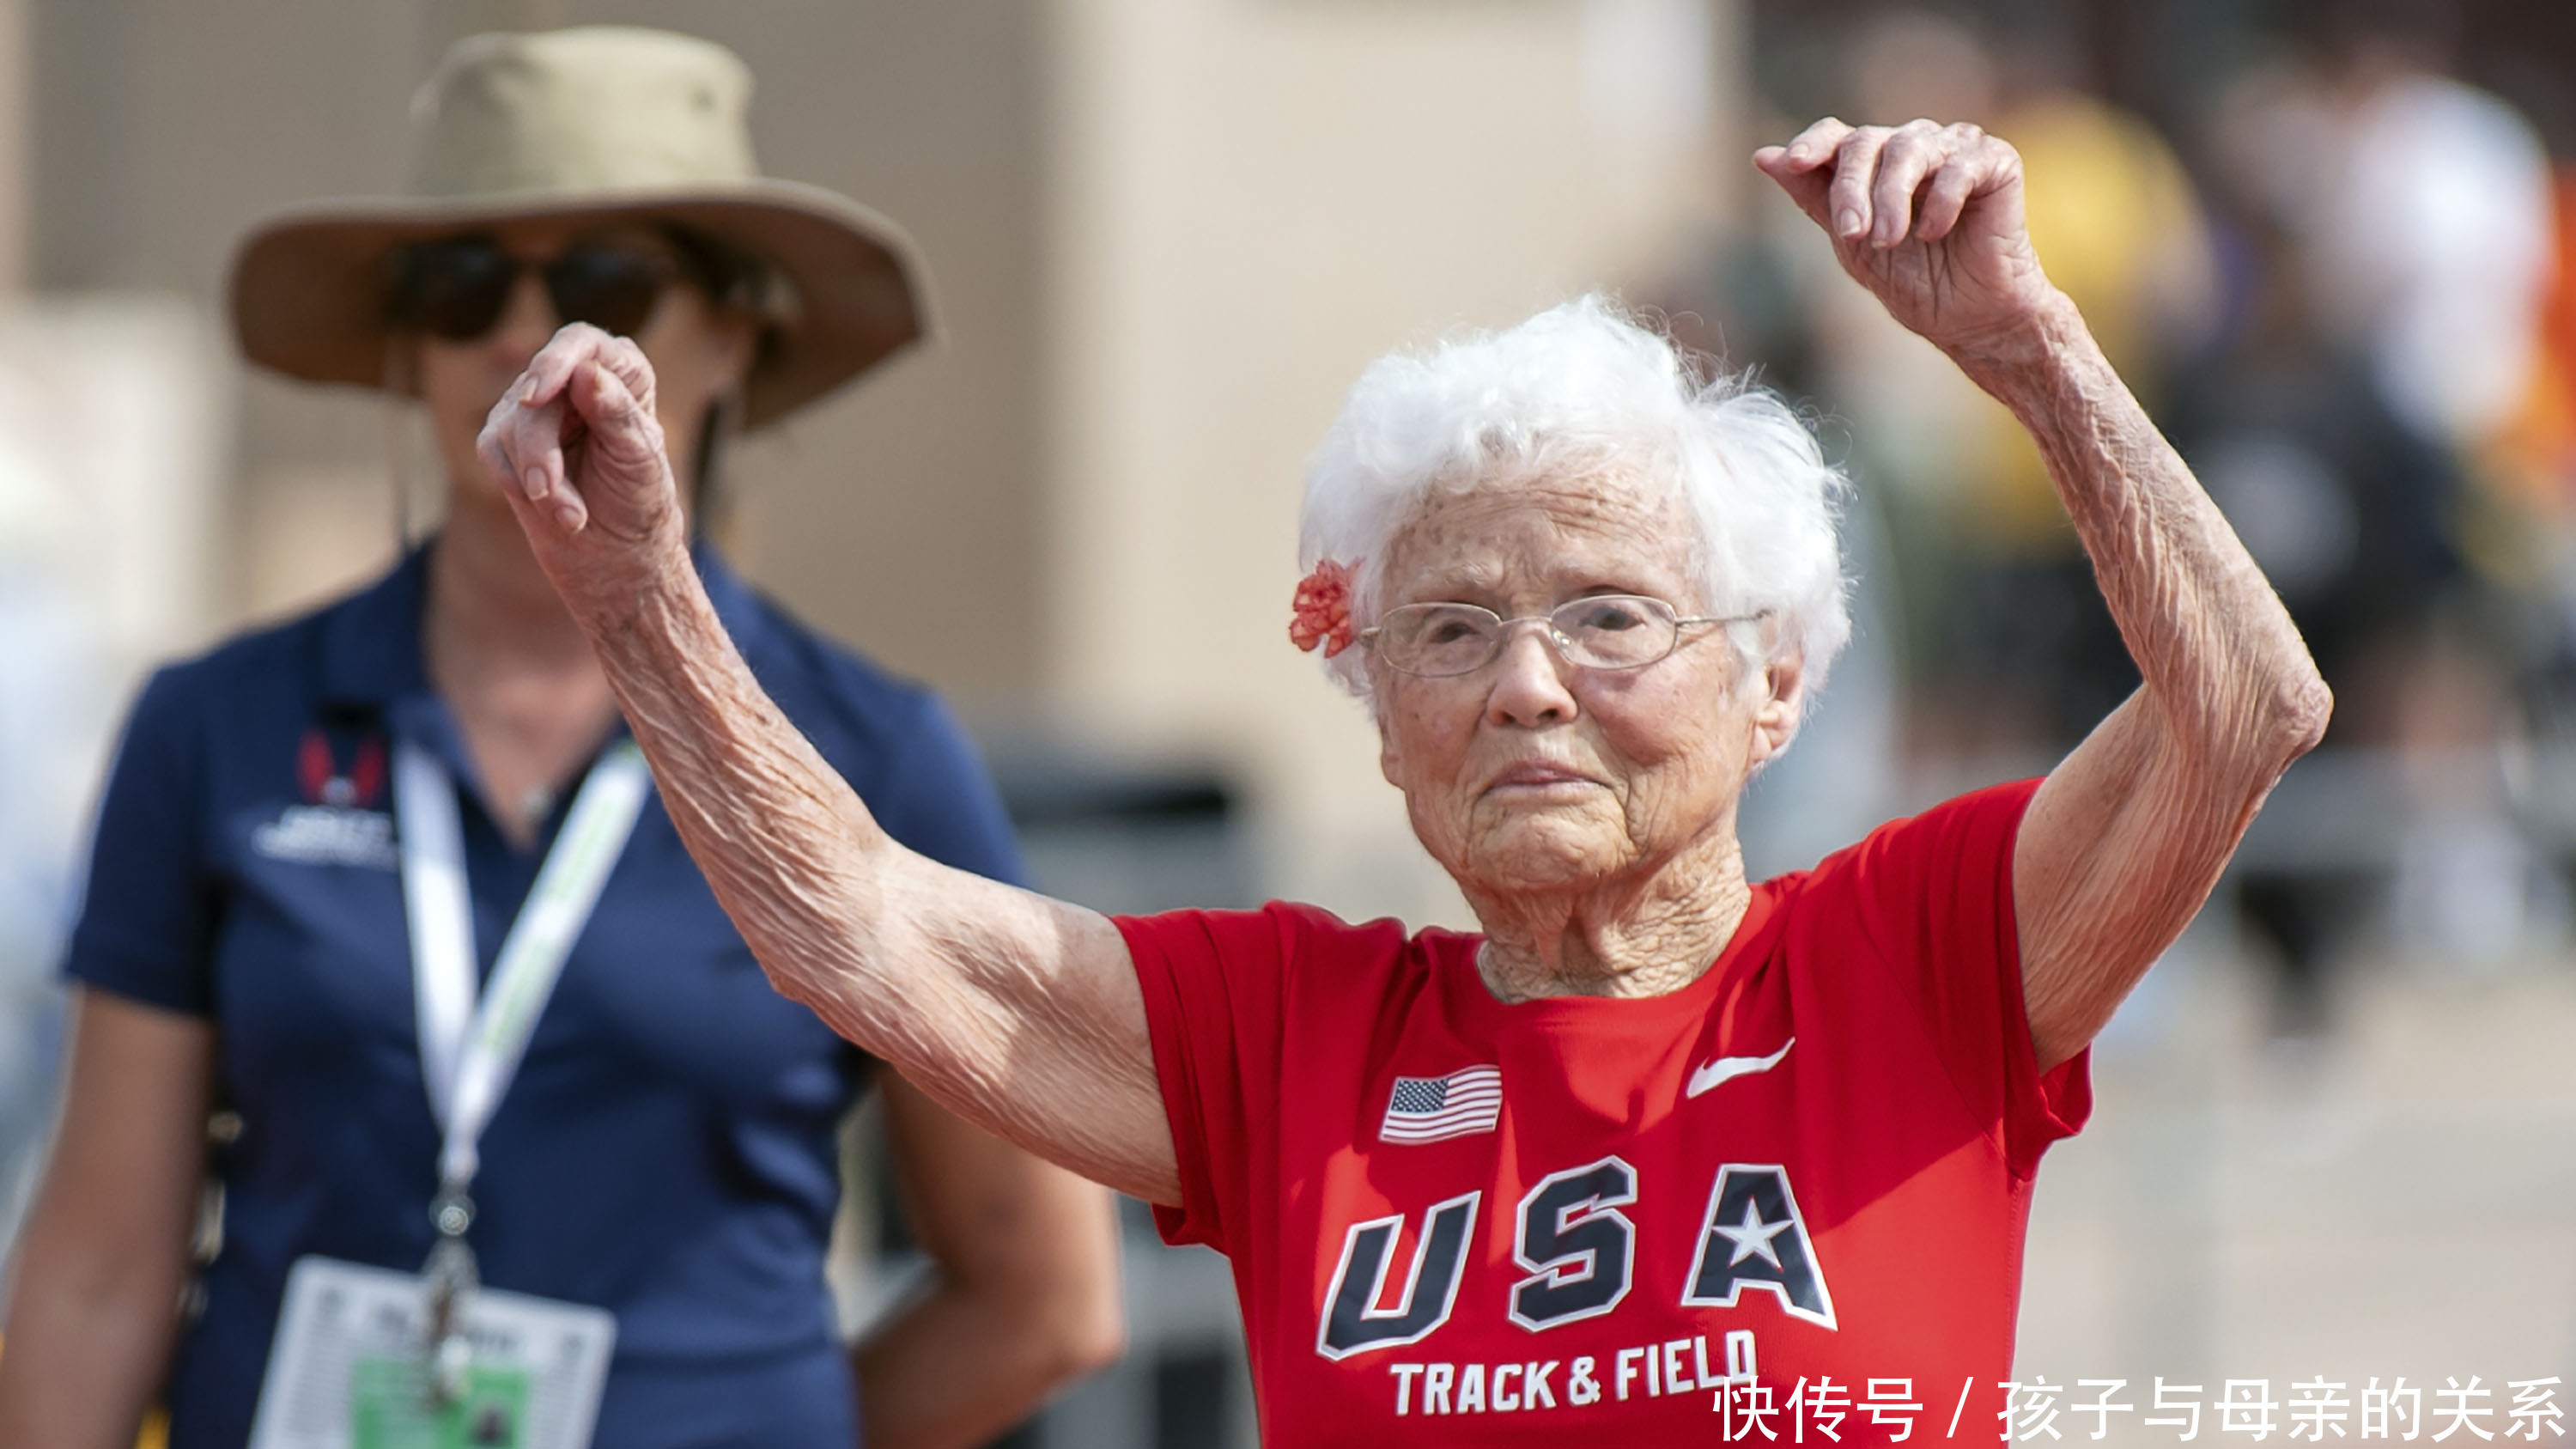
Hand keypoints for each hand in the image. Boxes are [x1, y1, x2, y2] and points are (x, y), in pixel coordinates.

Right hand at [476, 322, 686, 605]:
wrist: (616, 555)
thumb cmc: (638, 501)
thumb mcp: (639, 459)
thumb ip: (616, 414)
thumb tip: (588, 373)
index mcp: (621, 372)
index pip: (582, 343)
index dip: (557, 361)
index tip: (537, 393)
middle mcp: (574, 381)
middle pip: (538, 391)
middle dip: (542, 450)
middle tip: (550, 493)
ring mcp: (534, 408)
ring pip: (511, 424)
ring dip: (538, 479)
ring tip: (572, 517)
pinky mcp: (504, 439)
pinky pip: (493, 449)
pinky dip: (519, 484)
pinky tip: (553, 510)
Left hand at [1754, 118, 2054, 355]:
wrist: (1971, 318)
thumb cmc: (1913, 281)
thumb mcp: (1850, 245)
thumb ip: (1813, 198)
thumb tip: (1764, 157)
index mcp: (1875, 164)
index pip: (1838, 135)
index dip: (1813, 143)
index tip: (1794, 164)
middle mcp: (1913, 146)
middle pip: (1867, 141)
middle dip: (1851, 188)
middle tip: (1853, 234)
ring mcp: (1955, 149)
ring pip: (1909, 147)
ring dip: (1891, 198)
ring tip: (1889, 241)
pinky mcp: (1996, 161)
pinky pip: (1959, 165)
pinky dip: (1941, 201)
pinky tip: (1935, 232)